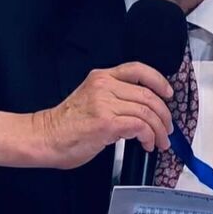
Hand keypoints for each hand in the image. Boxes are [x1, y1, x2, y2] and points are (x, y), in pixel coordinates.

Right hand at [34, 62, 173, 169]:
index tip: (168, 93)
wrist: (44, 138)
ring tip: (159, 141)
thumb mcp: (92, 99)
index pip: (138, 69)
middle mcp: (105, 86)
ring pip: (147, 112)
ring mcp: (105, 104)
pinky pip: (139, 126)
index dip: (158, 80)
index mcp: (101, 77)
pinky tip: (146, 144)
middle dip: (163, 114)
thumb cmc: (66, 125)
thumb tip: (141, 112)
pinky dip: (149, 136)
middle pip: (148, 94)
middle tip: (166, 128)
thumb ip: (115, 98)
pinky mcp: (106, 123)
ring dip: (158, 129)